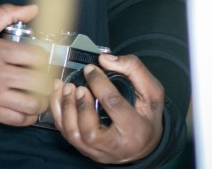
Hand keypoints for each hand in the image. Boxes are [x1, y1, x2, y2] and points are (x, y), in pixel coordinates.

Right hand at [0, 3, 50, 125]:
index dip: (42, 57)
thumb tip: (32, 8)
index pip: (37, 56)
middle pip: (38, 81)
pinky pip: (17, 121)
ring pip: (32, 104)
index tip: (37, 58)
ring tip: (36, 93)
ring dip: (39, 100)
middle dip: (44, 79)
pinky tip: (24, 108)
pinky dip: (26, 117)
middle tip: (41, 77)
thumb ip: (5, 15)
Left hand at [49, 53, 164, 164]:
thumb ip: (134, 69)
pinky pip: (66, 135)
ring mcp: (98, 151)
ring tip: (66, 88)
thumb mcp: (152, 91)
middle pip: (90, 132)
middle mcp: (116, 146)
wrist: (145, 144)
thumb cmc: (147, 116)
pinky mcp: (86, 150)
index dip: (99, 84)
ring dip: (65, 109)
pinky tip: (59, 95)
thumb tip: (104, 59)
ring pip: (74, 136)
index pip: (114, 106)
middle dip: (80, 106)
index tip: (90, 69)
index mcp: (135, 129)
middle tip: (76, 86)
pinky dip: (58, 114)